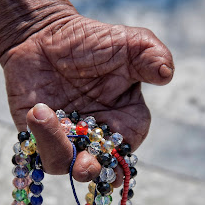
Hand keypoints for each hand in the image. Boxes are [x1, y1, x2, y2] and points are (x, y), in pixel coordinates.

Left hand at [2, 14, 173, 183]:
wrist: (43, 36)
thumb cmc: (88, 40)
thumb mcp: (125, 43)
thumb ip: (149, 56)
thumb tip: (167, 73)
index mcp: (123, 119)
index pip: (127, 146)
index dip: (122, 155)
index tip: (116, 152)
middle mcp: (95, 135)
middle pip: (97, 166)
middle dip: (92, 169)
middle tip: (86, 165)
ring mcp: (67, 138)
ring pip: (65, 163)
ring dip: (58, 148)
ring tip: (43, 114)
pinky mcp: (41, 137)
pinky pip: (41, 151)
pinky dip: (41, 136)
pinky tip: (37, 110)